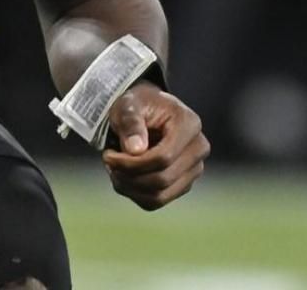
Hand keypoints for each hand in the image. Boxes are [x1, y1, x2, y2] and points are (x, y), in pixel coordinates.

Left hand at [102, 82, 208, 209]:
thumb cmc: (137, 106)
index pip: (163, 157)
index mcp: (189, 125)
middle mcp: (198, 149)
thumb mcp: (128, 106)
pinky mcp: (183, 184)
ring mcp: (194, 170)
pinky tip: (123, 178)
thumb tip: (135, 150)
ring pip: (159, 196)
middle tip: (108, 162)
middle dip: (128, 176)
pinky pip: (156, 201)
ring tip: (114, 170)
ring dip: (129, 188)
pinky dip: (134, 194)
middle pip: (162, 179)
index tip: (108, 155)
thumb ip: (131, 123)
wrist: (145, 112)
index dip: (132, 163)